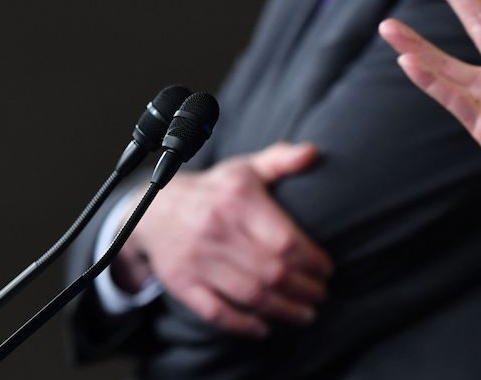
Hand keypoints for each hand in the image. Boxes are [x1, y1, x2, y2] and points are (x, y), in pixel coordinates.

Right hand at [116, 142, 332, 335]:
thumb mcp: (245, 169)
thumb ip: (281, 160)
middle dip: (305, 289)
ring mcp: (198, 260)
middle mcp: (218, 231)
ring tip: (306, 313)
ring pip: (250, 295)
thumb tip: (313, 152)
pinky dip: (243, 325)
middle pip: (272, 272)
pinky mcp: (183, 284)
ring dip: (284, 310)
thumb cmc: (212, 190)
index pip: (285, 240)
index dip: (312, 260)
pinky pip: (216, 312)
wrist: (153, 210)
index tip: (327, 269)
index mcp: (238, 201)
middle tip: (321, 295)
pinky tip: (265, 328)